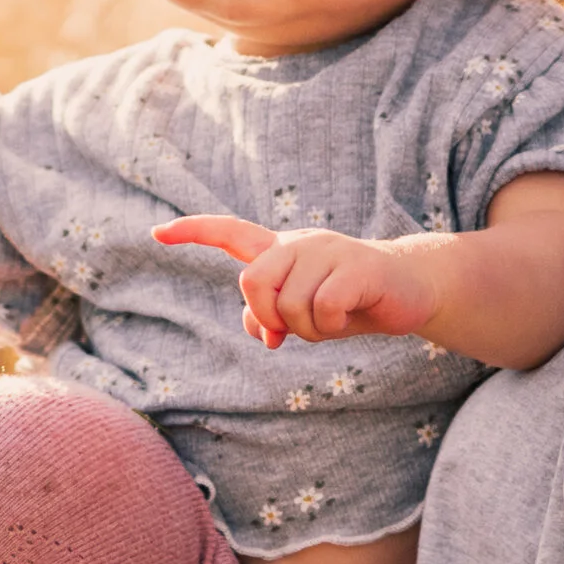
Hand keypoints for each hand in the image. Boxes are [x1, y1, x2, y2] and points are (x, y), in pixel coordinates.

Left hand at [155, 216, 438, 347]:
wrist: (408, 290)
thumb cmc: (348, 301)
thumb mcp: (303, 315)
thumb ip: (270, 318)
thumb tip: (259, 331)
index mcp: (281, 251)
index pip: (229, 232)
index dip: (192, 232)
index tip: (155, 232)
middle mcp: (299, 244)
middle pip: (252, 281)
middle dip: (268, 316)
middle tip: (293, 328)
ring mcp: (329, 251)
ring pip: (290, 304)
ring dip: (308, 329)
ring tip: (331, 320)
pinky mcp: (358, 267)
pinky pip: (324, 307)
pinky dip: (331, 325)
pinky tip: (349, 316)